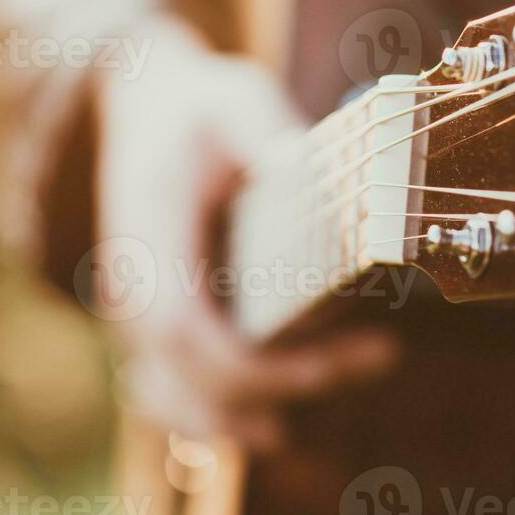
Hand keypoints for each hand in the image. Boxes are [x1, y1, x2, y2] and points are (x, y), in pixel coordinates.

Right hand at [92, 18, 399, 451]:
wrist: (141, 103)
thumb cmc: (194, 105)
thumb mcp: (231, 99)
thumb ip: (266, 134)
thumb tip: (308, 173)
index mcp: (150, 241)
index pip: (186, 334)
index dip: (255, 365)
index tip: (333, 356)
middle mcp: (135, 289)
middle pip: (195, 383)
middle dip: (285, 388)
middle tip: (380, 354)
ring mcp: (140, 312)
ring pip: (180, 402)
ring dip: (251, 415)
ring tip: (343, 382)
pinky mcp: (159, 321)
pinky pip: (178, 390)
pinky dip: (225, 410)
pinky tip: (279, 413)